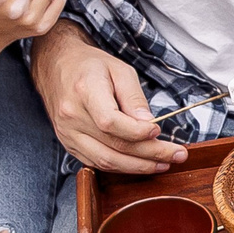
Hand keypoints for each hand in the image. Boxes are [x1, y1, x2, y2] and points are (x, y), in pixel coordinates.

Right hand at [28, 20, 190, 174]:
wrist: (56, 65)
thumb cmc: (90, 65)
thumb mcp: (119, 70)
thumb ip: (134, 97)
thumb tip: (148, 123)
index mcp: (84, 92)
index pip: (111, 122)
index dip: (137, 132)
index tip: (158, 131)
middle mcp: (72, 116)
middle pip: (113, 146)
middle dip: (149, 155)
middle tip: (176, 155)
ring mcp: (68, 133)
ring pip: (105, 161)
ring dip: (137, 167)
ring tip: (162, 163)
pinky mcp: (68, 143)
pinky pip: (96, 163)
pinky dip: (120, 167)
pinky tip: (140, 164)